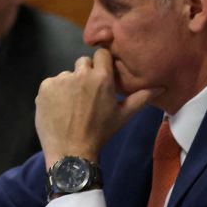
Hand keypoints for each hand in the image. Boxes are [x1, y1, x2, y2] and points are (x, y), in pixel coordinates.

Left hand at [35, 48, 160, 166]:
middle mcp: (81, 74)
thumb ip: (142, 98)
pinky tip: (58, 108)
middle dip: (85, 74)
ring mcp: (60, 80)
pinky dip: (54, 93)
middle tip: (87, 95)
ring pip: (67, 75)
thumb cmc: (100, 133)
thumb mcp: (123, 115)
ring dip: (69, 85)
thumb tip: (162, 87)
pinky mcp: (44, 88)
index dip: (101, 64)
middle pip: (83, 63)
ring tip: (71, 106)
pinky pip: (51, 83)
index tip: (101, 75)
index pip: (102, 54)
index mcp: (102, 78)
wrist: (70, 152)